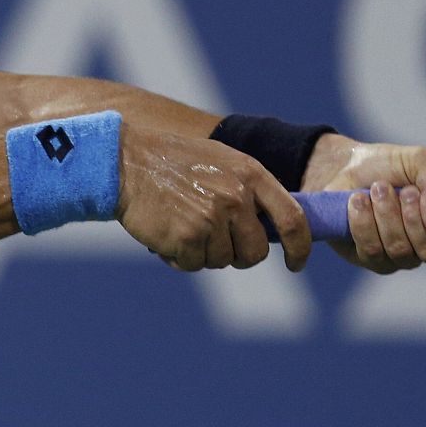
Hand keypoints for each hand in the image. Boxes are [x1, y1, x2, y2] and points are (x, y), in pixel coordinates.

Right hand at [116, 123, 312, 272]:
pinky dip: (179, 258)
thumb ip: (250, 190)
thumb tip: (277, 230)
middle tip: (213, 241)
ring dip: (202, 253)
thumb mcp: (221, 161)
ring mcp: (212, 217)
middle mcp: (236, 196)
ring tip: (181, 225)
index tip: (295, 264)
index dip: (300, 247)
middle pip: (255, 252)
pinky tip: (166, 234)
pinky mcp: (187, 237)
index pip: (293, 219)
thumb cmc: (173, 163)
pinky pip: (193, 265)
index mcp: (251, 174)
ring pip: (222, 261)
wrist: (125, 161)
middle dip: (238, 255)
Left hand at [301, 134, 425, 272]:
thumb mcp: (418, 161)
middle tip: (403, 191)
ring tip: (376, 189)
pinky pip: (372, 250)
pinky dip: (363, 221)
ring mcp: (400, 256)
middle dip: (415, 218)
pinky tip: (356, 202)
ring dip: (387, 214)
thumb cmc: (387, 165)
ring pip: (401, 251)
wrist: (343, 166)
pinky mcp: (369, 258)